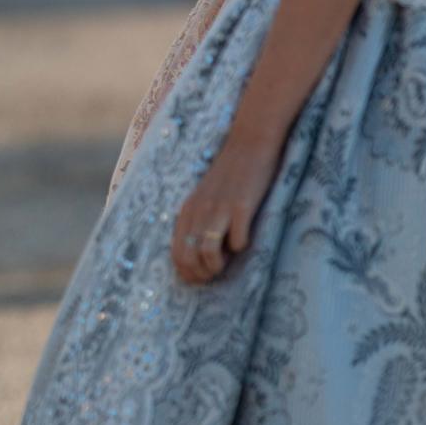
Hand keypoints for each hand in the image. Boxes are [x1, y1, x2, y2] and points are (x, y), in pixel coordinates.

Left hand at [170, 135, 279, 284]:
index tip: (200, 279)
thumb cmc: (229, 176)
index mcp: (187, 210)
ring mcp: (219, 209)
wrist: (249, 144)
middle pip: (188, 256)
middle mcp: (198, 211)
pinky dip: (240, 247)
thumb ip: (199, 221)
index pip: (176, 252)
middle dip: (201, 274)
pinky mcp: (242, 206)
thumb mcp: (205, 198)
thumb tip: (201, 255)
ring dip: (217, 265)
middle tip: (215, 275)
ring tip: (228, 263)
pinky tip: (245, 240)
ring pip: (207, 252)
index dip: (186, 272)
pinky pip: (237, 240)